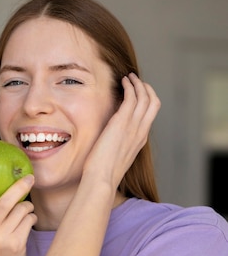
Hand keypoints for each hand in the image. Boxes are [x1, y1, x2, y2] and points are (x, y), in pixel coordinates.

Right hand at [0, 164, 36, 255]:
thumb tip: (4, 185)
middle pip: (4, 201)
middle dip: (20, 186)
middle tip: (30, 178)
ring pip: (21, 210)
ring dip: (28, 207)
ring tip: (26, 211)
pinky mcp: (15, 244)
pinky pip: (28, 220)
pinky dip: (32, 217)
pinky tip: (29, 221)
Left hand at [83, 73, 160, 187]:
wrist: (102, 178)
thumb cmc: (103, 172)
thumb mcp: (116, 156)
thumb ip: (118, 145)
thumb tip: (111, 139)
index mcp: (140, 140)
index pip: (150, 114)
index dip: (147, 100)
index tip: (138, 93)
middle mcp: (141, 131)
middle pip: (154, 103)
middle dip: (147, 89)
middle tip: (136, 81)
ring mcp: (133, 126)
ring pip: (144, 97)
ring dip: (137, 84)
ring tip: (129, 77)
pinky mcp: (122, 122)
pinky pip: (131, 98)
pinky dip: (129, 87)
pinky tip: (123, 82)